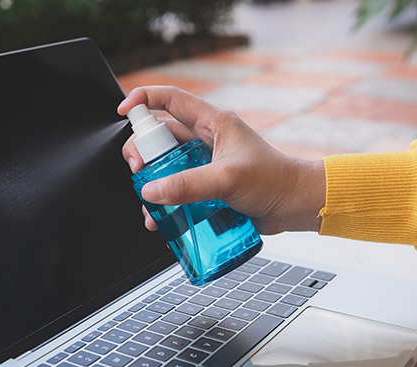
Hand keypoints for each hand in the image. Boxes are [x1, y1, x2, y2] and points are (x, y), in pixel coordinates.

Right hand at [118, 86, 324, 234]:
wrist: (294, 205)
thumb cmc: (273, 181)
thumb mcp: (227, 179)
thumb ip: (188, 185)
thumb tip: (151, 191)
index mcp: (211, 122)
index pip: (170, 98)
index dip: (143, 99)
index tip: (123, 111)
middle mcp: (204, 139)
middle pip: (159, 136)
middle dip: (142, 151)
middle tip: (139, 169)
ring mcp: (203, 163)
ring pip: (164, 165)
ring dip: (151, 180)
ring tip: (149, 200)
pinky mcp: (205, 185)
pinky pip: (175, 187)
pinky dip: (164, 200)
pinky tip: (161, 217)